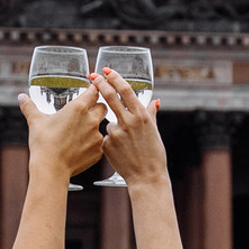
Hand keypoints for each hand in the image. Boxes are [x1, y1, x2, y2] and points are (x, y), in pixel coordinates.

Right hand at [18, 85, 107, 182]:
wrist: (50, 168)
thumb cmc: (43, 144)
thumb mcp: (35, 122)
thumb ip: (29, 107)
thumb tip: (21, 97)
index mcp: (78, 108)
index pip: (94, 92)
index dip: (94, 89)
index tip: (92, 89)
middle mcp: (91, 120)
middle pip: (103, 107)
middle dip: (97, 106)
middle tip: (86, 110)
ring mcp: (96, 137)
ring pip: (101, 126)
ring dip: (93, 127)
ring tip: (78, 133)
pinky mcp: (98, 151)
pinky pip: (99, 143)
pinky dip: (91, 143)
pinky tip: (79, 147)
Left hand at [95, 68, 169, 187]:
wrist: (147, 177)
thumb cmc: (154, 154)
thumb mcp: (154, 131)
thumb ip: (151, 114)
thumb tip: (155, 101)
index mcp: (141, 115)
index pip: (125, 90)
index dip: (114, 78)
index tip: (106, 70)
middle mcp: (128, 121)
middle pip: (109, 97)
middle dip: (100, 84)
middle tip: (92, 75)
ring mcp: (116, 133)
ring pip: (108, 122)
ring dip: (114, 128)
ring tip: (127, 144)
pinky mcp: (107, 145)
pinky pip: (106, 138)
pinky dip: (112, 142)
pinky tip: (121, 152)